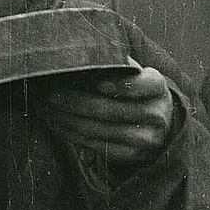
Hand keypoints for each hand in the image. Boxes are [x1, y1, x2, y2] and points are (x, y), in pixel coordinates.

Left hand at [43, 58, 174, 167]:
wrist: (160, 124)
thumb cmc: (139, 91)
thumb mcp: (138, 74)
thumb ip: (120, 65)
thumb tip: (86, 54)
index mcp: (158, 87)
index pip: (142, 84)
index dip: (118, 84)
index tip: (95, 82)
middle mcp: (156, 115)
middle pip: (112, 110)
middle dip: (77, 103)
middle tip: (53, 95)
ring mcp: (146, 139)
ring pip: (101, 130)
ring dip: (70, 120)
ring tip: (50, 110)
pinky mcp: (132, 156)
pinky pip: (98, 146)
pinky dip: (74, 135)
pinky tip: (59, 125)